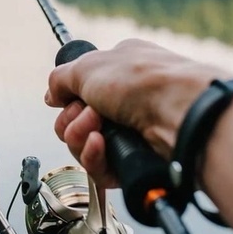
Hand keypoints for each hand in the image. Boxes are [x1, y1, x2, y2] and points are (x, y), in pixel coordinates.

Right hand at [45, 39, 230, 187]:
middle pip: (76, 120)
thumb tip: (52, 95)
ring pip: (84, 145)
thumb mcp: (87, 66)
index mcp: (119, 69)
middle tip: (87, 113)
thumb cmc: (142, 81)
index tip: (66, 98)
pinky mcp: (135, 160)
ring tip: (96, 129)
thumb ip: (60, 79)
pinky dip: (94, 157)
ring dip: (80, 136)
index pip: (80, 89)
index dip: (68, 97)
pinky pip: (99, 167)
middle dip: (72, 119)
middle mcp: (126, 100)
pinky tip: (101, 145)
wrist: (180, 112)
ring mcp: (131, 131)